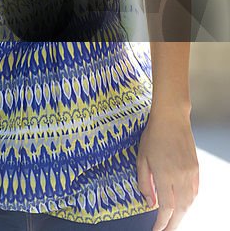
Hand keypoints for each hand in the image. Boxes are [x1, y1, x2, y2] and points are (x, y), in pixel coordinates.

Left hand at [136, 105, 198, 229]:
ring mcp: (191, 174)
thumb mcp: (141, 159)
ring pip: (190, 202)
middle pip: (180, 209)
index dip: (162, 222)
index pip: (165, 207)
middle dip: (173, 223)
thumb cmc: (152, 136)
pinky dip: (189, 202)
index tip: (157, 230)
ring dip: (182, 215)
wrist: (172, 119)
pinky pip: (195, 192)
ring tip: (173, 222)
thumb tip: (149, 203)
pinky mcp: (196, 169)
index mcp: (165, 175)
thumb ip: (144, 183)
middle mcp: (181, 177)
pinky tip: (182, 206)